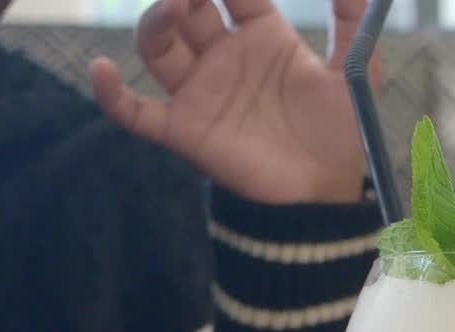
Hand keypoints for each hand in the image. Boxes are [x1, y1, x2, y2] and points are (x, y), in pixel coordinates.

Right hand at [90, 0, 373, 203]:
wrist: (329, 190)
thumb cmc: (341, 132)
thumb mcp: (353, 73)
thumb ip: (352, 24)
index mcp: (263, 37)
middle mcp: (225, 57)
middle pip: (187, 10)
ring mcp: (201, 92)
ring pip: (158, 45)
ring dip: (157, 22)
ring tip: (174, 5)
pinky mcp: (185, 129)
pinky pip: (134, 111)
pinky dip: (110, 93)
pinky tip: (101, 71)